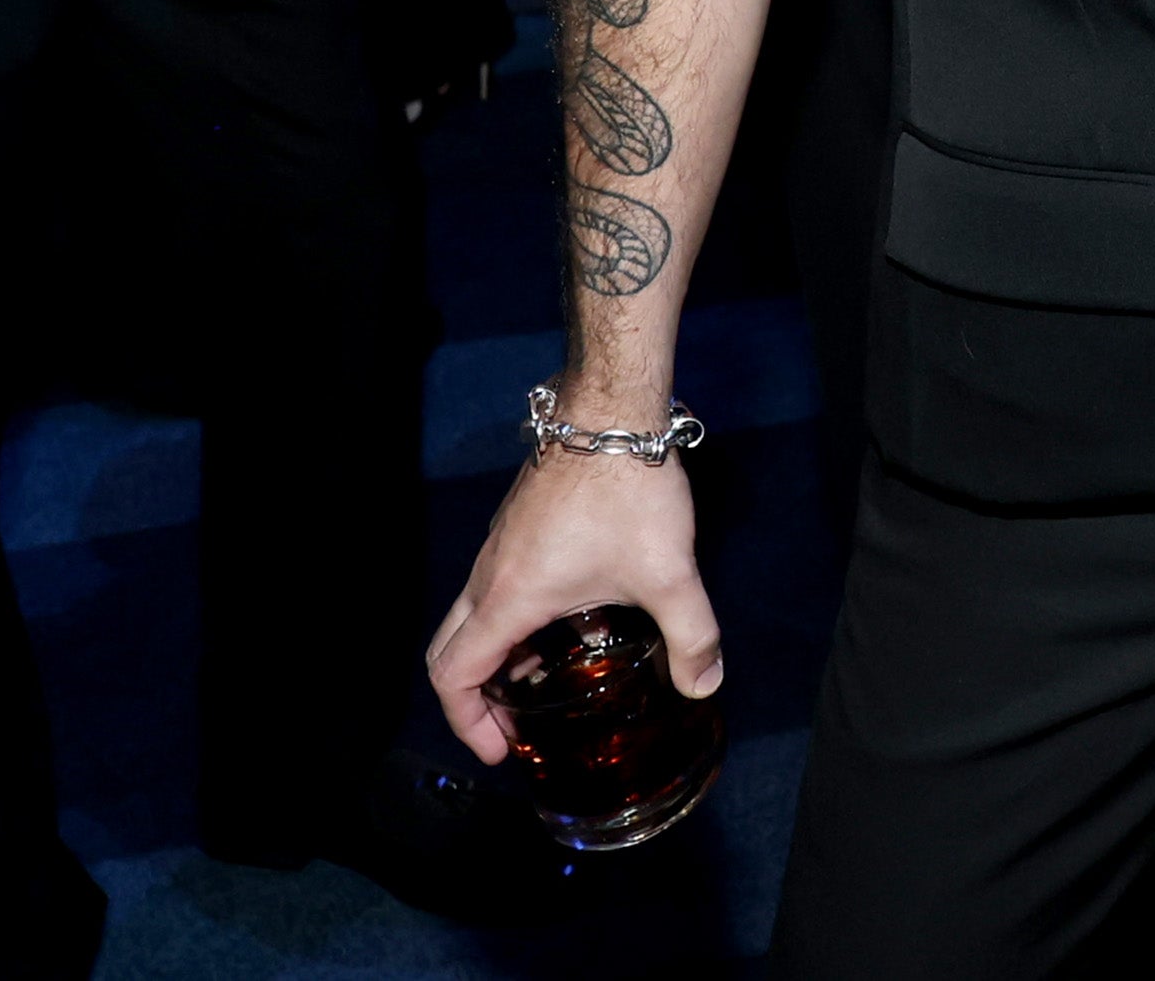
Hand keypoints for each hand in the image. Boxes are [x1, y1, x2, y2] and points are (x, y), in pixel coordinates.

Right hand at [424, 444, 718, 762]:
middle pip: (451, 650)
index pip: (453, 675)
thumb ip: (691, 636)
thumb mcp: (667, 573)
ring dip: (498, 654)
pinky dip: (515, 619)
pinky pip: (496, 587)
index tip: (503, 748)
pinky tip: (573, 620)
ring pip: (474, 616)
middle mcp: (489, 574)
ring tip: (548, 679)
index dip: (467, 723)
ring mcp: (500, 545)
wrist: (610, 406)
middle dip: (474, 697)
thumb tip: (704, 685)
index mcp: (507, 598)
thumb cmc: (628, 491)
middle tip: (516, 725)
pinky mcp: (520, 523)